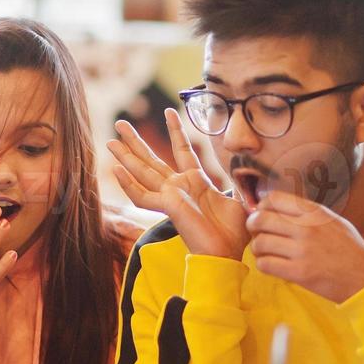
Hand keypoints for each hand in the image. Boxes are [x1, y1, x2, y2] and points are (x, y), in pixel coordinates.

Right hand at [108, 109, 247, 259]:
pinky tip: (115, 171)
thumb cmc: (233, 232)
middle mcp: (179, 187)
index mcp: (196, 182)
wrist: (226, 252)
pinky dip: (128, 185)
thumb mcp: (240, 200)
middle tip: (120, 123)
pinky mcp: (167, 206)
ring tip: (110, 140)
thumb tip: (253, 172)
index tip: (169, 111)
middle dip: (135, 141)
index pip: (182, 150)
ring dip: (126, 156)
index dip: (176, 130)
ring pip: (142, 172)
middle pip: (152, 159)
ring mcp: (171, 196)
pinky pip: (142, 196)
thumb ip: (240, 184)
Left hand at [245, 191, 363, 302]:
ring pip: (260, 243)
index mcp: (314, 212)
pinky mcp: (300, 272)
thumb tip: (275, 207)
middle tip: (257, 234)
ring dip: (258, 249)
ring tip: (266, 252)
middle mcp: (307, 228)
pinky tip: (273, 265)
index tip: (263, 215)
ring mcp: (303, 250)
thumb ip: (307, 213)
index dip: (262, 207)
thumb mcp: (333, 220)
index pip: (273, 198)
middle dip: (252, 227)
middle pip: (261, 219)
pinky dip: (264, 265)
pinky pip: (265, 264)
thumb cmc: (350, 249)